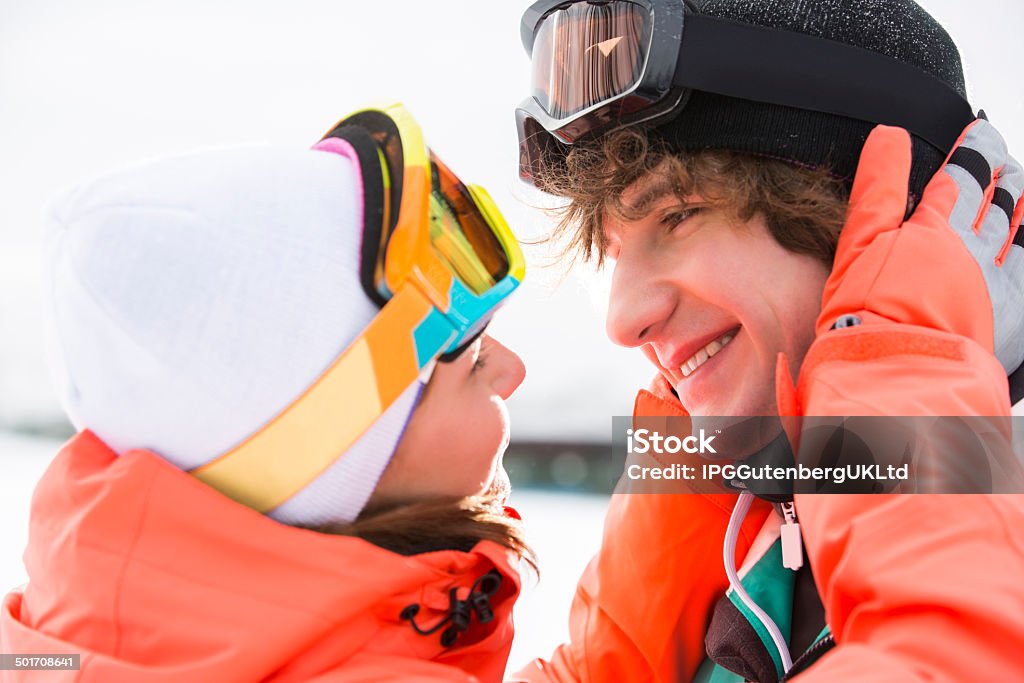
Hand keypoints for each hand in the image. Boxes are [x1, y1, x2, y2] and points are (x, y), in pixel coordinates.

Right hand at [819, 120, 1023, 374]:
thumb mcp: (858, 245)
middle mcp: (976, 251)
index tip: (980, 131)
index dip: (975, 148)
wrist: (901, 376)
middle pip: (1002, 201)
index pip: (962, 175)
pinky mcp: (1015, 317)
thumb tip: (889, 135)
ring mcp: (1000, 285)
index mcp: (936, 229)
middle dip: (1006, 177)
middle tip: (1008, 163)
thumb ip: (876, 188)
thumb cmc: (868, 317)